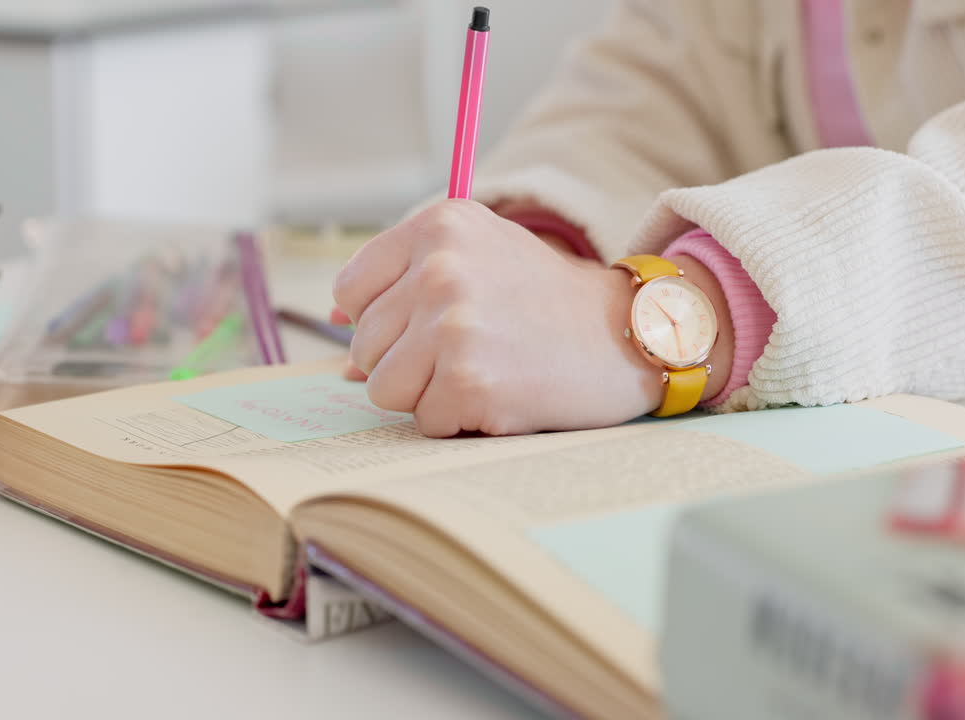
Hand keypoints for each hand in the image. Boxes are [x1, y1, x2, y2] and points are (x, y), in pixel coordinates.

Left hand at [332, 200, 666, 436]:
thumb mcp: (478, 258)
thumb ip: (404, 283)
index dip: (382, 320)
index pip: (350, 290)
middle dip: (407, 361)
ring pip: (383, 388)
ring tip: (484, 369)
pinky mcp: (471, 380)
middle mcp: (441, 267)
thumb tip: (334, 335)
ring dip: (428, 394)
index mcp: (438, 225)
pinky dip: (460, 420)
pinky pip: (426, 421)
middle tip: (471, 348)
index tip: (428, 323)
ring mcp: (454, 325)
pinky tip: (503, 393)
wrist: (630, 333)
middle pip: (363, 344)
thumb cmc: (546, 301)